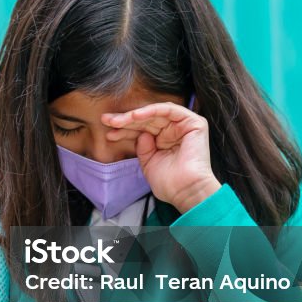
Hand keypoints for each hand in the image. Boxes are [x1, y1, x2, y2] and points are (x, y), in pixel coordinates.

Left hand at [101, 102, 221, 212]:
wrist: (185, 191)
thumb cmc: (169, 183)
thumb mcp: (148, 162)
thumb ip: (142, 147)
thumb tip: (140, 134)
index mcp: (165, 141)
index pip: (142, 130)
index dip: (124, 130)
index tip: (109, 134)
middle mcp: (174, 131)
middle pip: (146, 121)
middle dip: (125, 121)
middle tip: (107, 121)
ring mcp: (184, 126)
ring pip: (154, 114)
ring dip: (134, 116)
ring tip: (117, 121)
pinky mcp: (194, 123)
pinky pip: (169, 110)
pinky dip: (152, 111)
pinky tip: (135, 116)